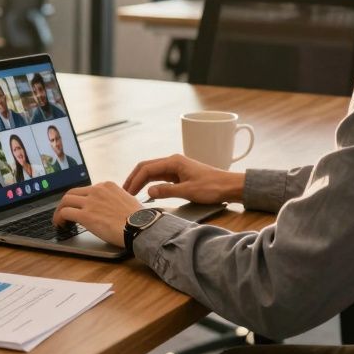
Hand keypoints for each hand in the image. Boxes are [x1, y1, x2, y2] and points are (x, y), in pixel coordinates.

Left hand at [52, 182, 141, 247]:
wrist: (140, 227)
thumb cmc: (138, 219)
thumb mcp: (127, 200)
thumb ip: (114, 200)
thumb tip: (107, 209)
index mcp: (107, 186)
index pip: (87, 190)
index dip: (80, 200)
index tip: (78, 207)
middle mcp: (97, 190)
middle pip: (73, 193)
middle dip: (66, 203)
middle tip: (63, 212)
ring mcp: (90, 202)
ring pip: (66, 200)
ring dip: (59, 210)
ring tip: (59, 220)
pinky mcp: (85, 215)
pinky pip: (65, 212)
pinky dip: (59, 218)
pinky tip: (60, 224)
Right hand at [123, 154, 244, 204]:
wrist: (229, 186)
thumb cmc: (212, 187)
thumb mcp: (188, 191)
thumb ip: (167, 191)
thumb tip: (148, 192)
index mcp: (174, 162)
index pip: (147, 168)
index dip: (135, 180)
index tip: (127, 192)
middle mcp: (173, 161)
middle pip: (147, 167)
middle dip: (134, 178)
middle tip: (124, 191)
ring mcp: (176, 167)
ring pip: (153, 172)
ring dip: (141, 180)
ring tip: (131, 192)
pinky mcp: (180, 174)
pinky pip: (160, 176)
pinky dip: (151, 183)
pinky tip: (146, 191)